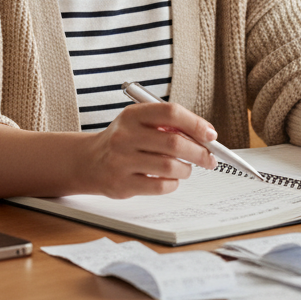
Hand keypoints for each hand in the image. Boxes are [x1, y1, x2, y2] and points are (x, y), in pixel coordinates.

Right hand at [81, 102, 217, 197]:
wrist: (88, 161)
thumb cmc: (124, 140)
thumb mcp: (139, 123)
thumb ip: (168, 125)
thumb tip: (205, 136)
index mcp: (132, 115)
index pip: (171, 113)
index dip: (196, 123)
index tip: (211, 135)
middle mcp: (125, 136)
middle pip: (174, 143)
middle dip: (200, 152)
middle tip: (210, 158)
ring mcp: (121, 161)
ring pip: (170, 166)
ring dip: (186, 169)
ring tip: (186, 168)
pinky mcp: (122, 185)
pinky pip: (160, 186)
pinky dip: (173, 183)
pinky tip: (171, 179)